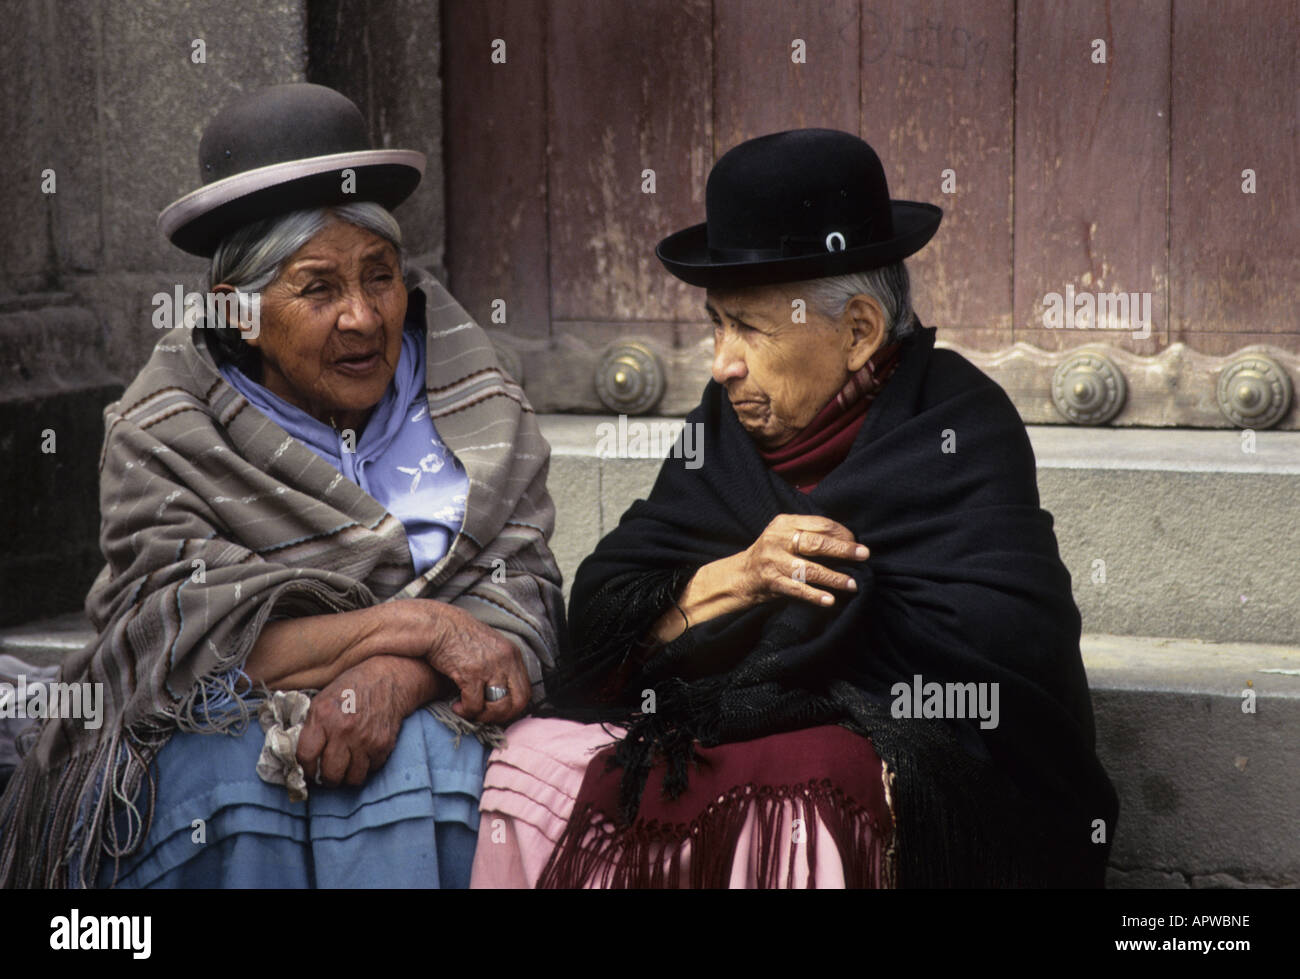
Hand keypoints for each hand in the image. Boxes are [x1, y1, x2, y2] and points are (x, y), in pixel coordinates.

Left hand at [296, 655, 436, 787]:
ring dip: (347, 777)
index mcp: (323, 717)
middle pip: (330, 774)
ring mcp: (365, 739)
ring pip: (353, 779)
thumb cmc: (351, 689)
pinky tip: (362, 756)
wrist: (387, 679)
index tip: (308, 771)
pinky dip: (366, 767)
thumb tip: (301, 755)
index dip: (305, 769)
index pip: (306, 756)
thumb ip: (311, 726)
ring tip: (345, 770)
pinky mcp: (383, 744)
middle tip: (327, 776)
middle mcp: (344, 730)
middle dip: (327, 779)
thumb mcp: (322, 700)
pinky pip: (371, 770)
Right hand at [419, 601, 530, 725]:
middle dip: (501, 716)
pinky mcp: (472, 673)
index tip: (496, 712)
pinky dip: (465, 711)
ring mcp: (490, 667)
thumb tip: (501, 696)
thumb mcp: (489, 648)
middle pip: (518, 701)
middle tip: (483, 716)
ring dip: (482, 716)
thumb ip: (500, 667)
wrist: (439, 626)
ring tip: (468, 710)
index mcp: (513, 654)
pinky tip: (457, 706)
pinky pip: (475, 705)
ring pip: (498, 707)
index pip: (526, 691)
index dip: (513, 708)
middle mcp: (506, 660)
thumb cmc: (460, 638)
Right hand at [729, 513, 867, 610]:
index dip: (842, 533)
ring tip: (853, 584)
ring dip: (834, 578)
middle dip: (843, 550)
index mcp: (785, 522)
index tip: (857, 543)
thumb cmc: (772, 553)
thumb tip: (848, 541)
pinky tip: (829, 600)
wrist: (741, 575)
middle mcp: (778, 539)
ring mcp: (773, 561)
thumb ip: (809, 533)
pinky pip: (797, 589)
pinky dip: (815, 595)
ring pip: (809, 569)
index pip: (820, 524)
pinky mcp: (770, 581)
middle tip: (864, 555)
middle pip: (816, 543)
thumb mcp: (786, 535)